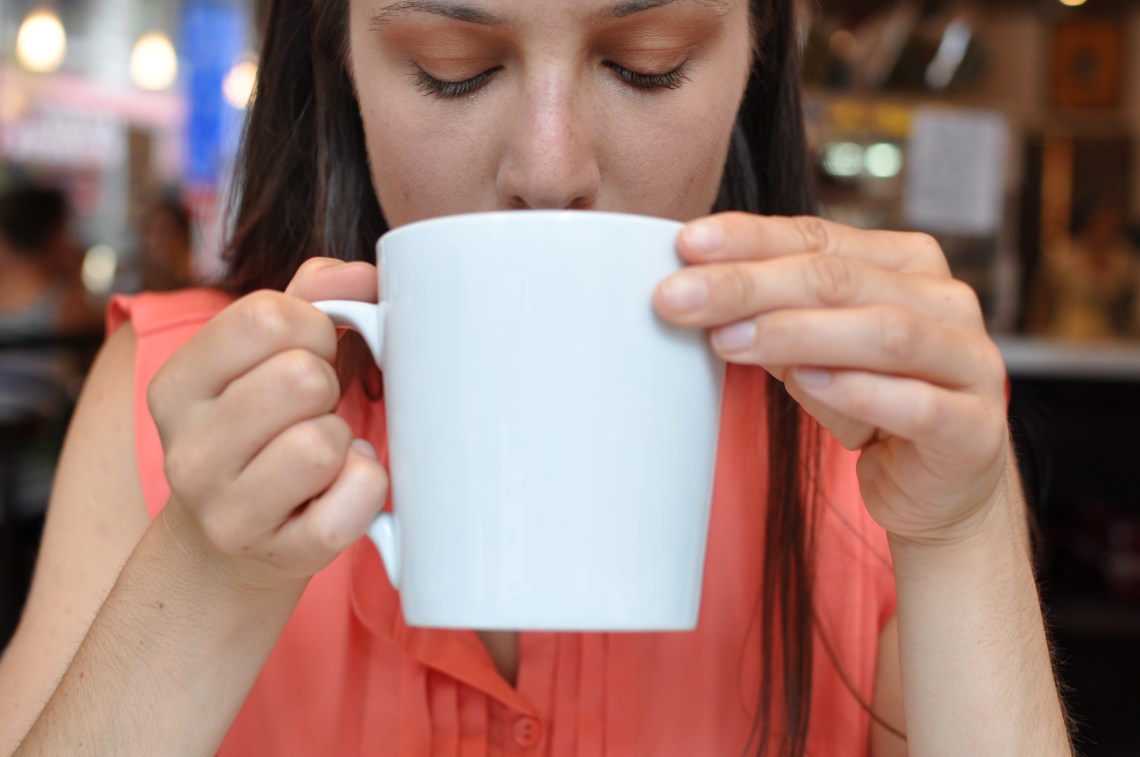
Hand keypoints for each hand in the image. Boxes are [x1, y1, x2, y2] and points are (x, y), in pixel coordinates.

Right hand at [148, 258, 388, 585]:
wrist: (236, 543)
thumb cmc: (265, 430)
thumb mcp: (269, 356)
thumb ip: (312, 297)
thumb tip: (362, 274)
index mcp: (178, 386)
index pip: (265, 316)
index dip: (312, 326)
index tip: (309, 352)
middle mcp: (189, 451)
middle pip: (300, 377)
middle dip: (327, 384)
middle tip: (315, 409)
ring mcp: (230, 511)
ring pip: (324, 443)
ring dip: (344, 439)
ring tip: (324, 452)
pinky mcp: (283, 554)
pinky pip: (357, 496)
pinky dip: (366, 485)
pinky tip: (339, 488)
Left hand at [653, 213, 1009, 545]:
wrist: (940, 485)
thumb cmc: (871, 402)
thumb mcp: (809, 351)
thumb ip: (767, 316)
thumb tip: (691, 289)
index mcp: (905, 263)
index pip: (818, 237)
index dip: (749, 238)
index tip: (684, 245)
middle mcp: (945, 300)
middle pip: (839, 278)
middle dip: (750, 285)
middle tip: (679, 298)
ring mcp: (970, 361)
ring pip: (884, 331)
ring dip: (796, 332)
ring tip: (728, 341)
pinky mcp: (974, 428)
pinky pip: (919, 403)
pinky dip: (860, 391)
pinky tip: (806, 383)